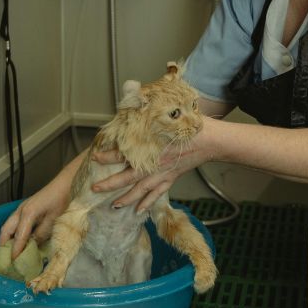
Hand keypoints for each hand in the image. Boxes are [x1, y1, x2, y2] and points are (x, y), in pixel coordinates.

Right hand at [0, 181, 69, 258]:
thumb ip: (42, 233)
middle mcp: (21, 210)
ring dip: (7, 238)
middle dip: (3, 244)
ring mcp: (22, 208)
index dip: (15, 250)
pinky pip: (14, 222)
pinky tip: (18, 239)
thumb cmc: (63, 200)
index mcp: (28, 214)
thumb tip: (33, 244)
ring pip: (8, 225)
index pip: (19, 236)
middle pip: (6, 230)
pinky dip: (12, 232)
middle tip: (6, 258)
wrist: (66, 183)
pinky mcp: (26, 207)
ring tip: (10, 251)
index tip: (13, 261)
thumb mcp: (54, 220)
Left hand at [91, 120, 214, 211]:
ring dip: (127, 198)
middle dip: (111, 184)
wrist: (212, 140)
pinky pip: (157, 193)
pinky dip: (148, 203)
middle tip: (95, 188)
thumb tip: (135, 97)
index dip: (109, 156)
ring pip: (141, 190)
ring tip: (113, 205)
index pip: (125, 153)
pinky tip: (139, 210)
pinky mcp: (172, 178)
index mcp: (152, 147)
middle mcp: (156, 164)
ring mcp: (164, 173)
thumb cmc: (192, 125)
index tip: (95, 157)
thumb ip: (150, 109)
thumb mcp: (169, 112)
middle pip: (128, 177)